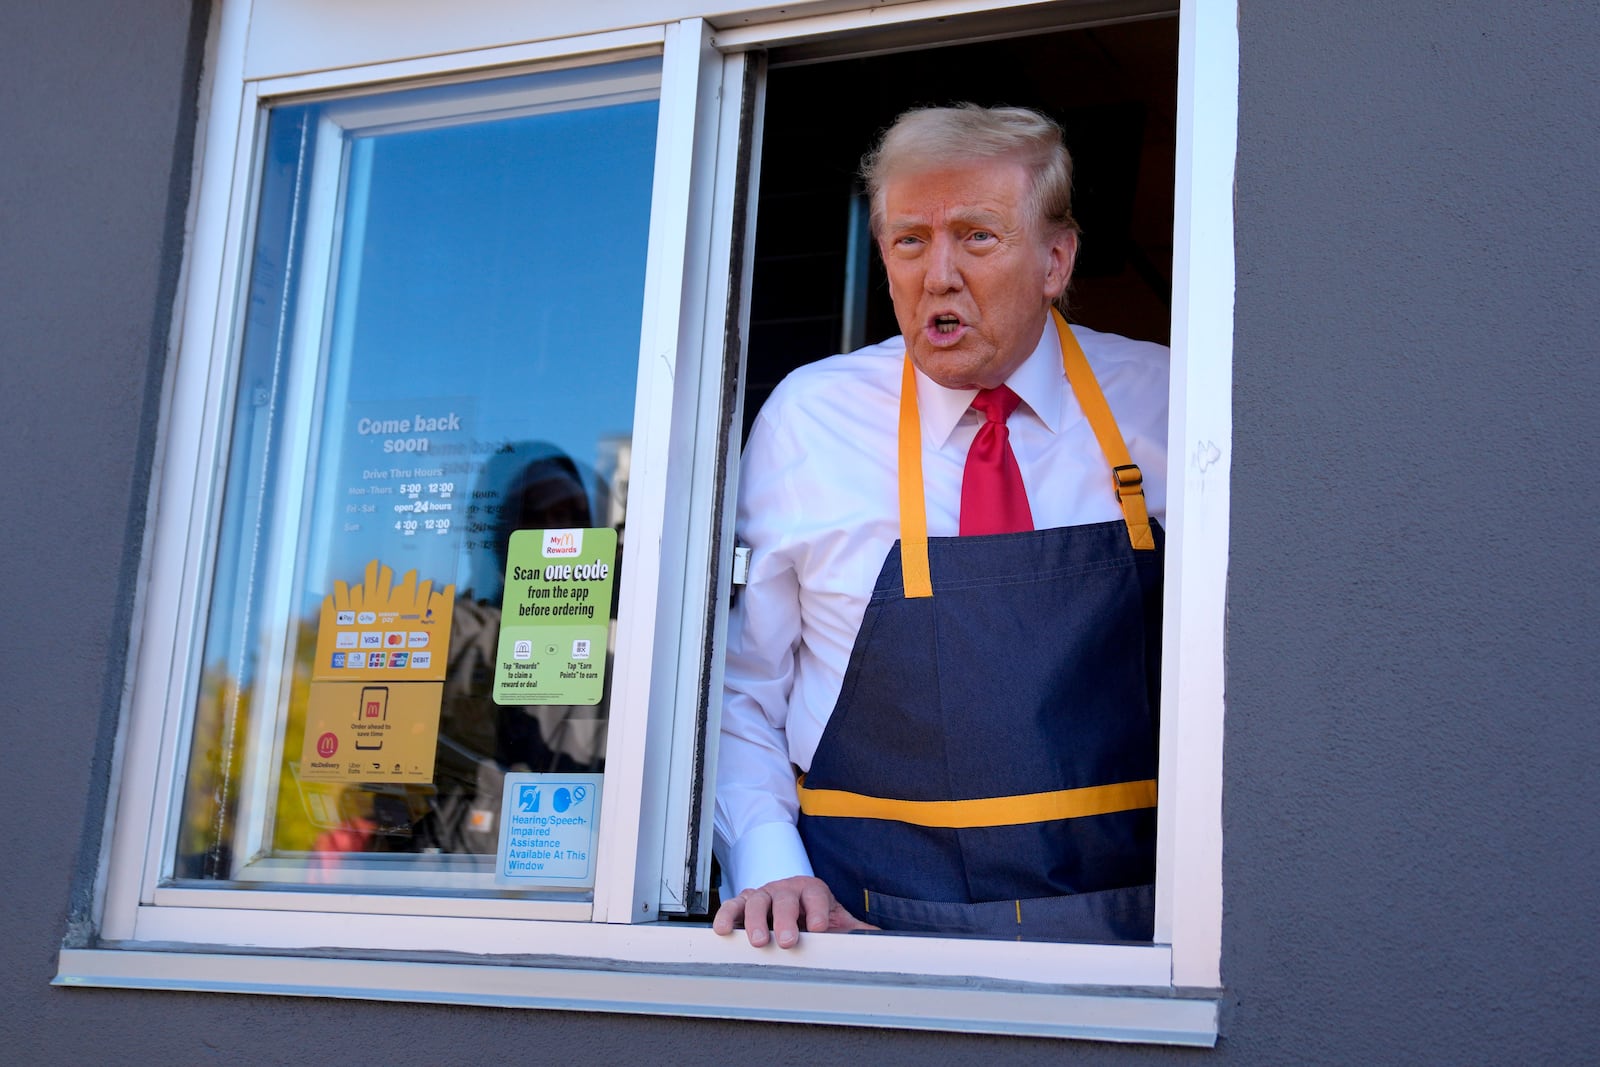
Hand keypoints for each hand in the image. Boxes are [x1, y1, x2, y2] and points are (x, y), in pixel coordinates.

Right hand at [712, 875, 876, 947]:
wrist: (793, 901)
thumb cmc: (815, 913)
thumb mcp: (837, 920)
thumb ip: (857, 931)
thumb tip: (885, 942)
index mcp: (812, 890)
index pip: (815, 895)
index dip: (817, 911)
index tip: (820, 928)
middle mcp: (786, 889)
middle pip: (785, 899)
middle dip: (785, 919)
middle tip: (787, 941)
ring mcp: (763, 894)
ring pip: (756, 901)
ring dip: (755, 921)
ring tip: (757, 942)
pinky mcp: (744, 903)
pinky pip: (732, 905)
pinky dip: (726, 916)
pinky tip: (723, 931)